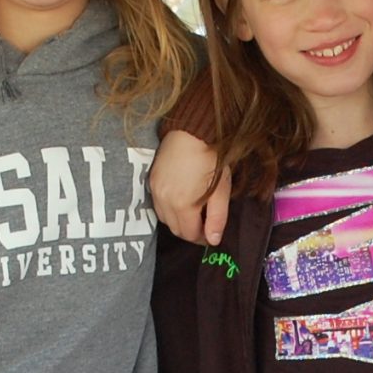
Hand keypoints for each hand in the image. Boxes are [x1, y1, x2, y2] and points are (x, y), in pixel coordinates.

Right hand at [150, 129, 232, 245]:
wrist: (191, 132)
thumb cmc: (210, 159)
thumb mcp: (221, 190)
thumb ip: (217, 218)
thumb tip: (213, 241)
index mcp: (183, 206)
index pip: (190, 234)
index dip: (202, 237)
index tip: (210, 233)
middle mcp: (165, 202)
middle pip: (176, 229)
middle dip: (190, 231)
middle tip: (203, 224)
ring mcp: (155, 191)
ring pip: (165, 219)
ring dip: (178, 221)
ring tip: (193, 212)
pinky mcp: (151, 181)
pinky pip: (158, 205)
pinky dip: (169, 209)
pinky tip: (180, 200)